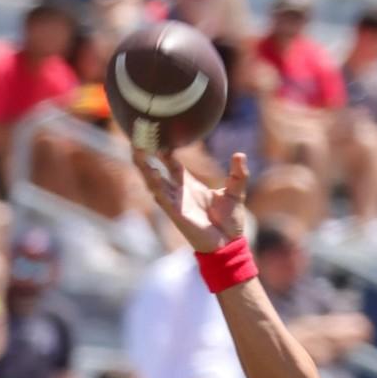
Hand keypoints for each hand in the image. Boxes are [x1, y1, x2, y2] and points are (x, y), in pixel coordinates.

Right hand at [132, 146, 249, 254]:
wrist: (229, 244)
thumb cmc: (230, 222)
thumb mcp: (236, 192)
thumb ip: (237, 174)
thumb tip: (240, 155)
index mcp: (189, 185)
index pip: (171, 163)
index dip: (164, 150)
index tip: (158, 133)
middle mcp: (179, 192)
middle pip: (156, 169)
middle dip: (146, 155)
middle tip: (139, 137)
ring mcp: (175, 202)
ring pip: (153, 181)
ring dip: (144, 167)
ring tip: (136, 150)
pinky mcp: (176, 213)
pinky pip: (162, 196)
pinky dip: (156, 184)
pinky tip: (151, 172)